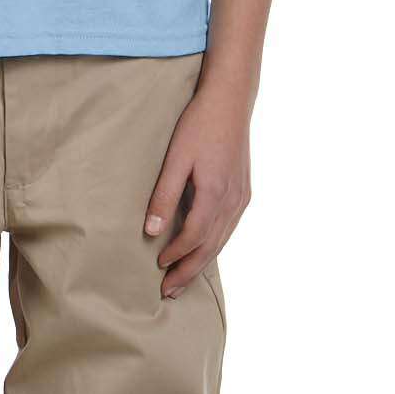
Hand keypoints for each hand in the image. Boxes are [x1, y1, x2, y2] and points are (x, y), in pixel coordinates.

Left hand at [143, 86, 251, 297]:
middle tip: (170, 292)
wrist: (230, 101)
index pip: (193, 237)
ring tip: (185, 278)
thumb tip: (151, 231)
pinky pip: (229, 227)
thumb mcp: (176, 158)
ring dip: (203, 261)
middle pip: (210, 247)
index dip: (176, 255)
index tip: (159, 266)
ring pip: (222, 240)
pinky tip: (206, 248)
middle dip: (189, 271)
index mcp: (215, 195)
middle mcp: (233, 201)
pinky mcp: (244, 190)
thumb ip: (164, 195)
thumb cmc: (199, 125)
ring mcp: (242, 197)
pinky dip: (215, 244)